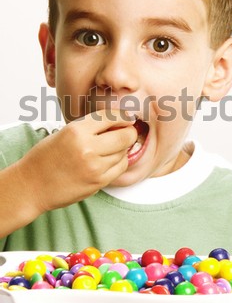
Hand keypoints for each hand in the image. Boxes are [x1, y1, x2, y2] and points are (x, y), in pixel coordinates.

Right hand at [17, 110, 136, 213]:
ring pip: (124, 152)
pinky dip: (119, 162)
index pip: (110, 116)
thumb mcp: (64, 133)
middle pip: (125, 135)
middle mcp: (87, 148)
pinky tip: (109, 160)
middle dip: (129, 132)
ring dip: (122, 148)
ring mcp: (94, 167)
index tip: (127, 117)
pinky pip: (120, 168)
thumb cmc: (45, 158)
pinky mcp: (98, 183)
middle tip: (126, 132)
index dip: (123, 116)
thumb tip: (119, 122)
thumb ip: (90, 127)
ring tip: (110, 148)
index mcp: (76, 131)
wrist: (31, 186)